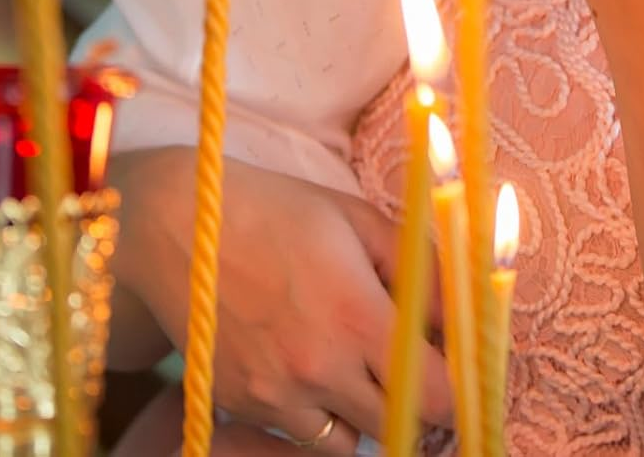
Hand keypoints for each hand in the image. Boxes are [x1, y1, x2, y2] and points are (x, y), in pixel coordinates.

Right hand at [108, 148, 451, 451]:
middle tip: (410, 362)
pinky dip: (315, 414)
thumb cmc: (278, 210)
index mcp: (356, 316)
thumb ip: (422, 268)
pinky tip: (307, 363)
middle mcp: (318, 369)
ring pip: (347, 444)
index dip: (459, 389)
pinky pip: (298, 435)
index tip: (461, 368)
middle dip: (415, 400)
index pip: (436, 395)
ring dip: (364, 414)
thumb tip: (464, 315)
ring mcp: (276, 395)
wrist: (179, 225)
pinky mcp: (241, 404)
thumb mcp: (360, 220)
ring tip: (355, 363)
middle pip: (398, 426)